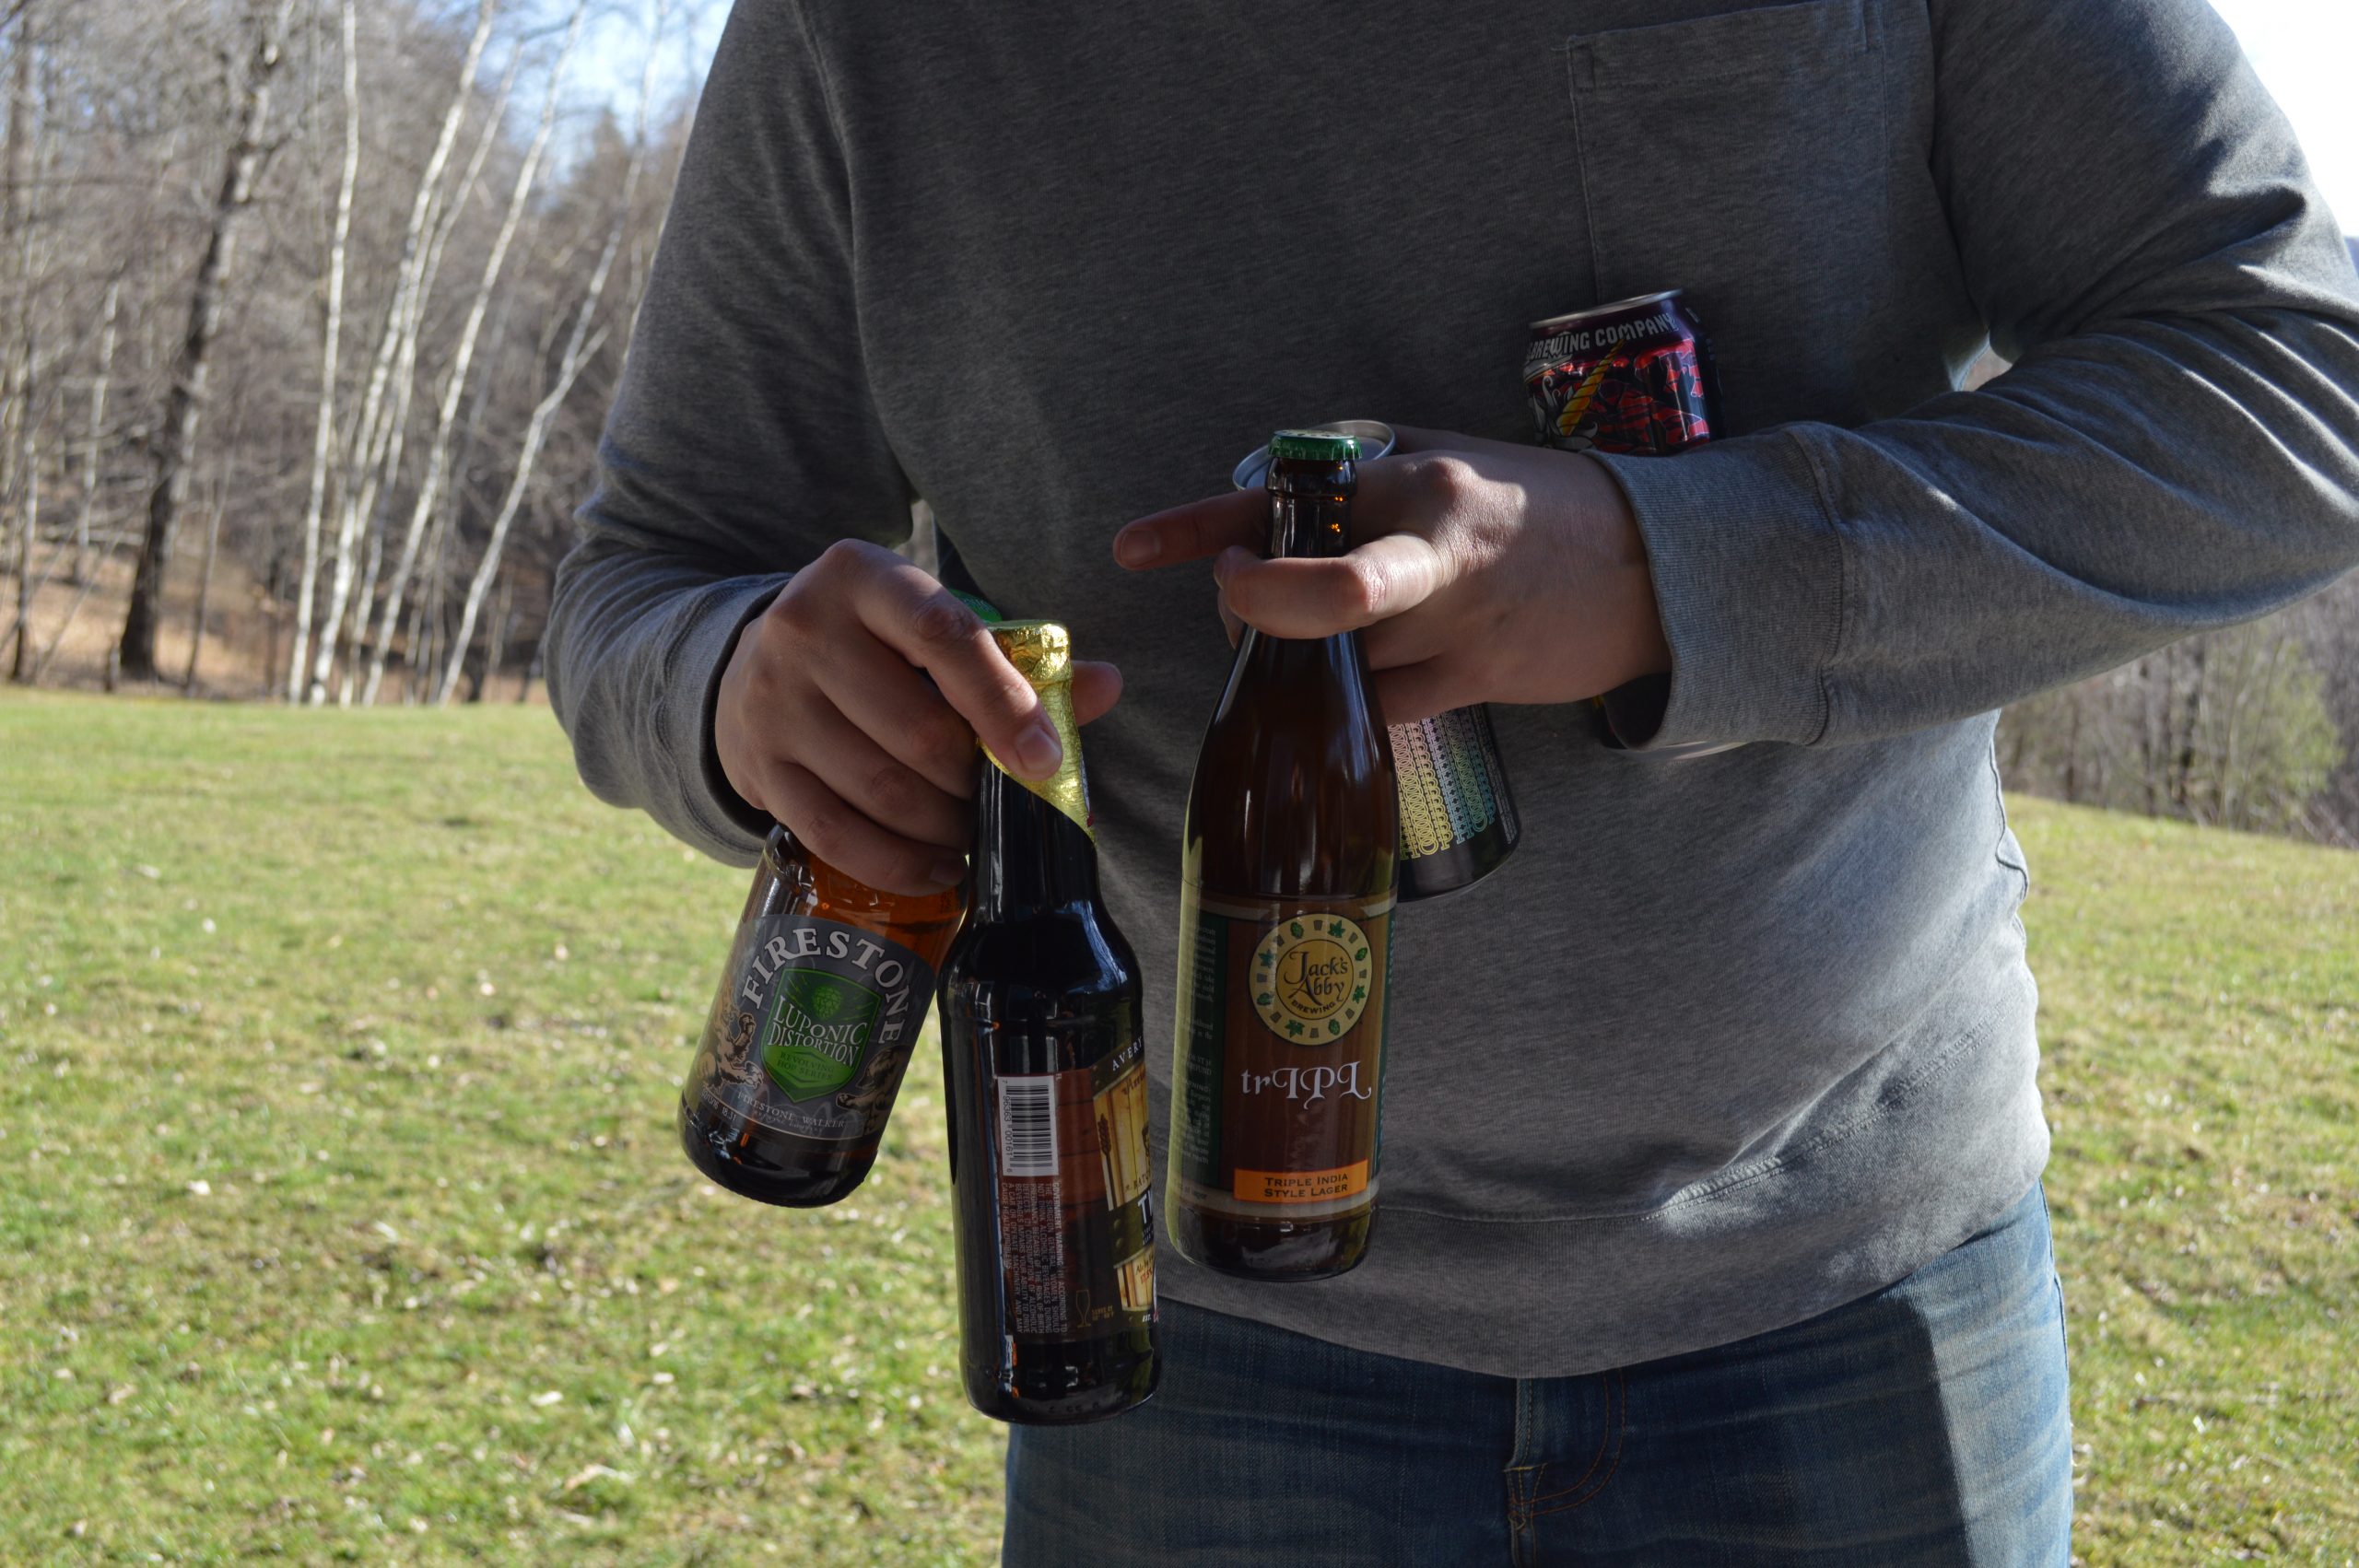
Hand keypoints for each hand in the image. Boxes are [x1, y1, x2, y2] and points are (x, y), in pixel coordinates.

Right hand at [716, 541, 1122, 893]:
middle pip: (916, 730)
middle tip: (1004, 801)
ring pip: (880, 789)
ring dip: (946, 827)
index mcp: (860, 576)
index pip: (942, 635)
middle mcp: (803, 629)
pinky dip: (898, 863)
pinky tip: (939, 869)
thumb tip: (1106, 686)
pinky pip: (835, 834)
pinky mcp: (757, 766)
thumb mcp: (933, 627)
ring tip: (974, 832)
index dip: (1002, 703)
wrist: (754, 665)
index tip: (1045, 760)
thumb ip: (1020, 659)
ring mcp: (771, 702)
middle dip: (975, 781)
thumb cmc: (873, 646)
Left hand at [1111, 427, 1668, 725]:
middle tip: (1245, 602)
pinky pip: (1385, 704)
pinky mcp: (1479, 679)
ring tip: (1327, 632)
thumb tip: (1257, 518)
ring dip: (1309, 660)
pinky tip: (1374, 670)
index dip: (1198, 527)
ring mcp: (1458, 621)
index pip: (1285, 497)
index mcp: (1412, 479)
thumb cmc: (1532, 507)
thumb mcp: (1443, 461)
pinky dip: (1361, 697)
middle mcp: (1432, 546)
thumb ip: (1352, 484)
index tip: (1132, 548)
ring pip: (1341, 662)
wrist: (1653, 564)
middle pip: (1315, 601)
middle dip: (1256, 613)